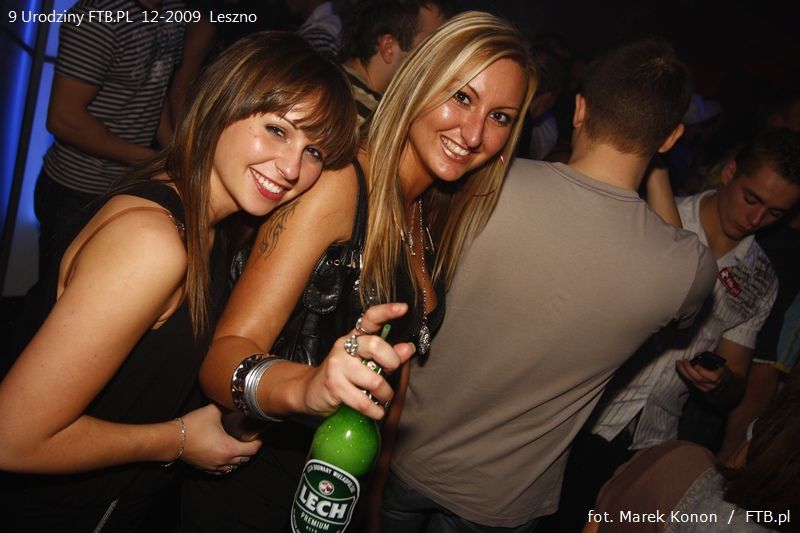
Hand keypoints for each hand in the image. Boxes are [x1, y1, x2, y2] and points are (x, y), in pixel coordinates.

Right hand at [179, 403, 261, 473]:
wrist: (172, 440)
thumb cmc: (192, 426)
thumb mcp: (212, 411)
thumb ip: (225, 406)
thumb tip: (233, 401)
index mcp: (229, 448)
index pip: (253, 450)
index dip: (258, 442)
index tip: (258, 435)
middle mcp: (225, 460)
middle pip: (246, 459)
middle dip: (250, 450)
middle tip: (250, 439)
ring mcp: (215, 466)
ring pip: (235, 467)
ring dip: (240, 458)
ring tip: (239, 447)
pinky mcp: (206, 468)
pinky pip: (223, 471)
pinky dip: (228, 465)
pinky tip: (226, 456)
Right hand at [303, 302, 415, 419]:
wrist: (310, 391)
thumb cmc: (345, 376)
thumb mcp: (367, 362)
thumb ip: (388, 355)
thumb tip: (408, 348)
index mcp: (355, 336)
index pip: (370, 318)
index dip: (387, 312)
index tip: (403, 308)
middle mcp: (344, 346)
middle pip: (376, 346)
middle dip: (392, 362)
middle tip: (391, 372)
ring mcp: (337, 365)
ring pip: (374, 379)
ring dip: (385, 394)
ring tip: (382, 398)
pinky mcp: (333, 385)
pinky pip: (363, 401)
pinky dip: (375, 410)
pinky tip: (376, 411)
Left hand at [676, 357, 727, 391]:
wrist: (723, 379)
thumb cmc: (719, 368)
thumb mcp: (717, 362)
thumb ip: (708, 358)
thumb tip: (697, 355)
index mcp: (719, 377)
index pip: (712, 377)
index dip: (703, 371)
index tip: (696, 364)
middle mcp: (713, 385)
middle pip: (699, 379)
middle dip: (689, 369)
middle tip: (683, 361)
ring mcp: (706, 388)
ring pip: (693, 382)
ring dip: (684, 372)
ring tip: (678, 363)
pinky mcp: (700, 390)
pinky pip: (691, 383)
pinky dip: (685, 375)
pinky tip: (680, 369)